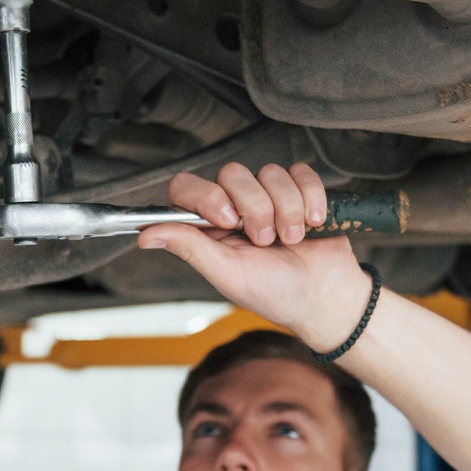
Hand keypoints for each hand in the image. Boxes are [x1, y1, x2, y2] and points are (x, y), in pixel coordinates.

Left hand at [136, 162, 375, 352]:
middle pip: (233, 173)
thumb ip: (189, 248)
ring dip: (287, 210)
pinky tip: (313, 223)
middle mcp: (236, 206)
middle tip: (265, 241)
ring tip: (292, 239)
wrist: (325, 298)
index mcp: (210, 227)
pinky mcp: (301, 190)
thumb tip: (145, 235)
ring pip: (271, 173)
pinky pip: (301, 173)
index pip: (188, 187)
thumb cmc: (276, 293)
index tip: (228, 220)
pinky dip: (311, 199)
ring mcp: (269, 196)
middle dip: (256, 209)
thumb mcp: (227, 274)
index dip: (207, 196)